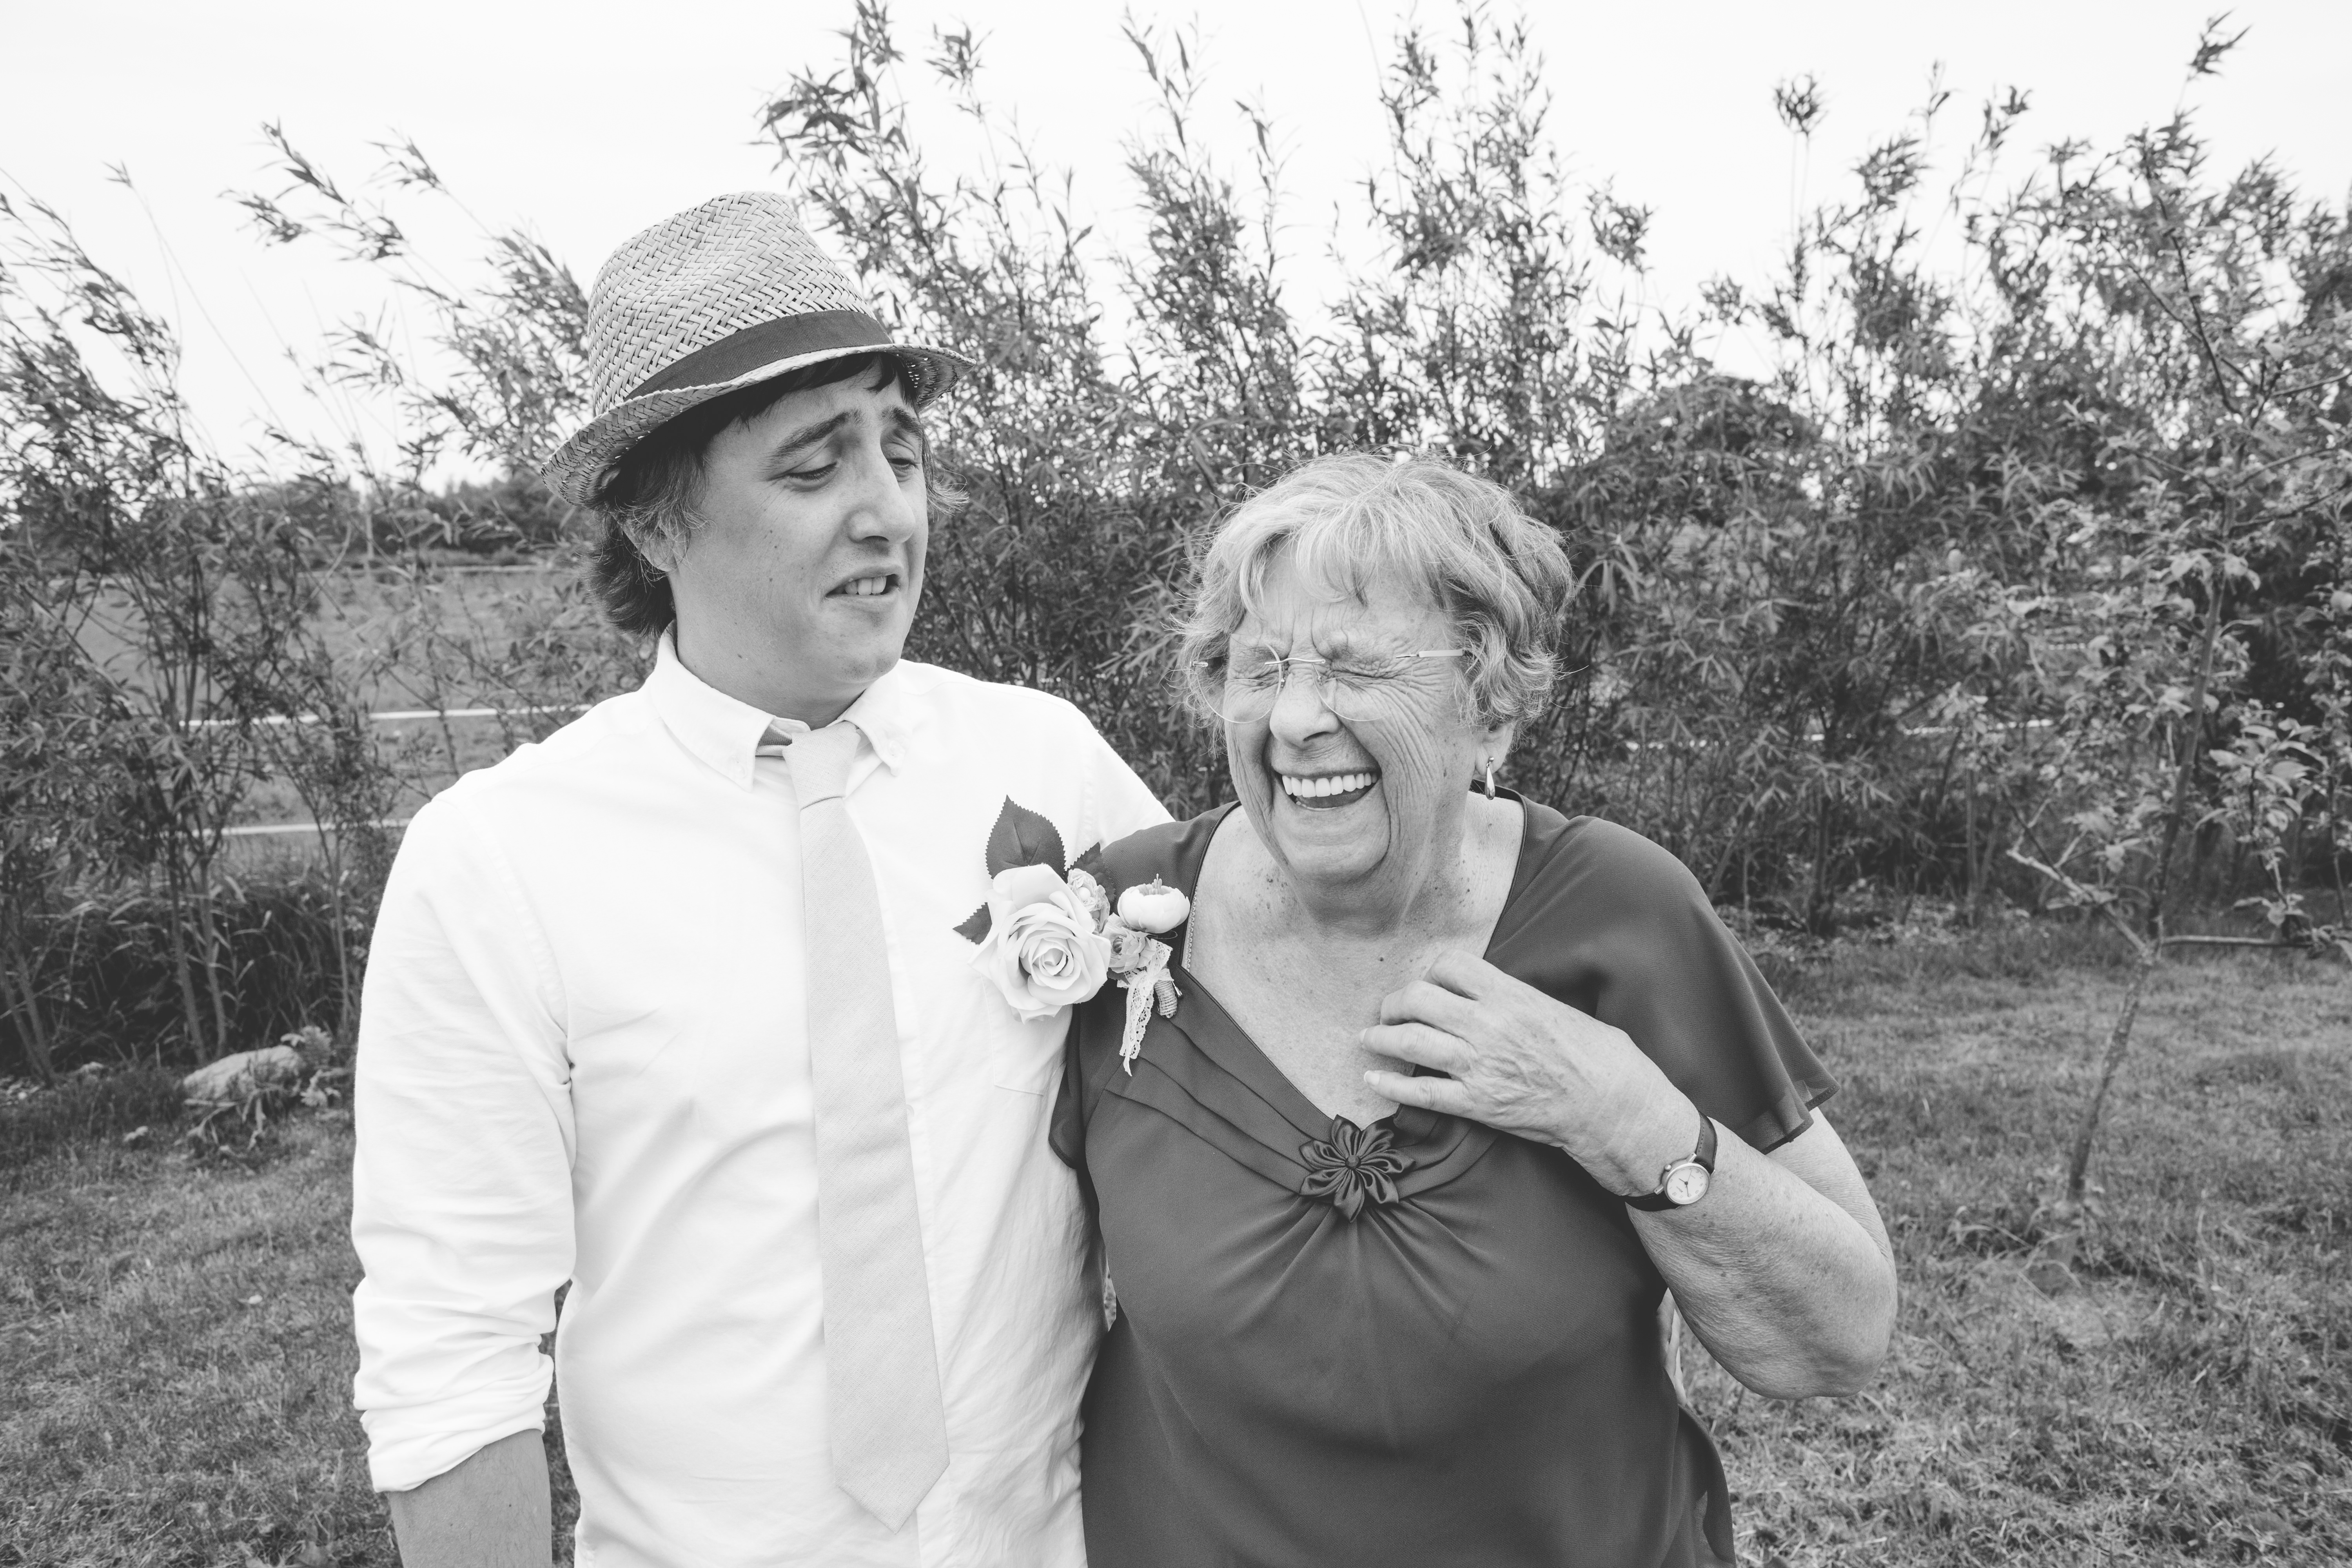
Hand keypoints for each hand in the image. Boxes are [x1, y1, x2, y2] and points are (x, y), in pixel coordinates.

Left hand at [1360, 949, 1696, 1196]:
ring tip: (1369, 1038)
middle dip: (1395, 1003)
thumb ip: (1509, 995)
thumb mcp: (1550, 1006)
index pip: (1448, 965)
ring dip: (1381, 1038)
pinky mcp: (1476, 1103)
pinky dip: (1390, 1085)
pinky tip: (1374, 1078)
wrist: (1608, 1101)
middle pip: (1418, 998)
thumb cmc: (1590, 1051)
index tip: (1427, 985)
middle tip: (1388, 1012)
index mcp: (1508, 995)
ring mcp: (1479, 1065)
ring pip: (1410, 1042)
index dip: (1430, 973)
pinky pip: (1420, 1092)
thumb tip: (1479, 992)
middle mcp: (1487, 1025)